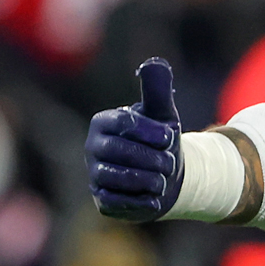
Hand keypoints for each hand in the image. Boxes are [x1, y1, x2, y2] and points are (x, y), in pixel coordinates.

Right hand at [87, 58, 183, 221]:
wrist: (166, 176)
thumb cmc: (161, 140)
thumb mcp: (163, 113)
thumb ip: (157, 89)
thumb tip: (154, 62)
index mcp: (105, 122)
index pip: (123, 123)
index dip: (150, 131)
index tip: (170, 137)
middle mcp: (93, 148)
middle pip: (118, 151)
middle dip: (151, 158)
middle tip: (171, 162)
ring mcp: (95, 175)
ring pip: (116, 178)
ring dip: (148, 180)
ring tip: (164, 180)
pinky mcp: (103, 200)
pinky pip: (116, 202)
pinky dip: (140, 202)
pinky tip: (156, 199)